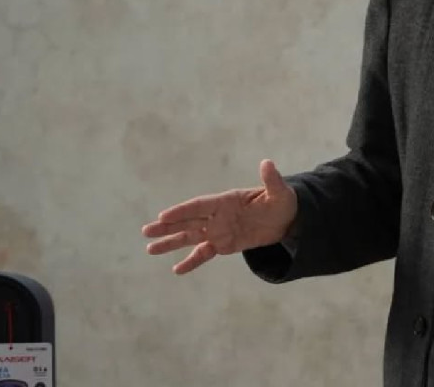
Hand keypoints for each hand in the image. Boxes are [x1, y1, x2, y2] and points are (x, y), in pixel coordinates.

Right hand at [142, 159, 297, 274]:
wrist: (287, 219)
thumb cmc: (281, 201)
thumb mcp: (279, 191)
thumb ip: (270, 180)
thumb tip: (267, 163)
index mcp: (226, 201)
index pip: (200, 206)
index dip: (182, 211)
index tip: (163, 215)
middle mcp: (218, 216)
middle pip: (189, 221)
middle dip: (168, 226)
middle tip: (146, 231)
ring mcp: (219, 231)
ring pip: (190, 237)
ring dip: (171, 243)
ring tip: (150, 249)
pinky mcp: (224, 245)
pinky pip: (204, 253)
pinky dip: (192, 261)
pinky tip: (176, 270)